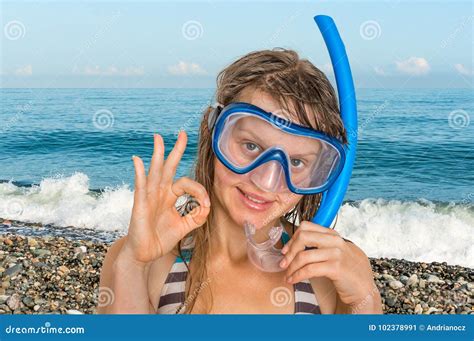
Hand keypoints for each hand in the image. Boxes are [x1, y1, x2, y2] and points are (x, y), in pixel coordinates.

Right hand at [122, 131, 210, 263]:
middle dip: (176, 150)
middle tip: (182, 133)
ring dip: (157, 154)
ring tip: (158, 138)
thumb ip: (197, 216)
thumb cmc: (161, 239)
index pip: (187, 184)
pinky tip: (137, 160)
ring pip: (155, 171)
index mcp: (170, 196)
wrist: (145, 254)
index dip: (199, 191)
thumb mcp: (185, 227)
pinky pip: (140, 186)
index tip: (206, 204)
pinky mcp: (140, 205)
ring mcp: (149, 197)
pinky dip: (139, 173)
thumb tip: (207, 205)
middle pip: (169, 167)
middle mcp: (160, 192)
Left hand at [279, 221, 377, 308]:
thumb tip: (294, 246)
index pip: (306, 227)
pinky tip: (293, 280)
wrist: (364, 288)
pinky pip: (309, 270)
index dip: (292, 238)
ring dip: (291, 267)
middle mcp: (335, 241)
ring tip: (287, 275)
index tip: (285, 250)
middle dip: (289, 251)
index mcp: (333, 234)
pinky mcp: (336, 268)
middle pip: (303, 236)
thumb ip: (320, 246)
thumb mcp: (336, 252)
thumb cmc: (348, 271)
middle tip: (283, 263)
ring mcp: (336, 253)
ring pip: (303, 255)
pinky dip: (297, 275)